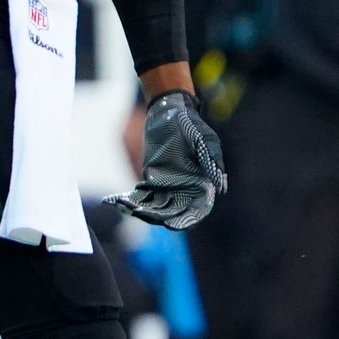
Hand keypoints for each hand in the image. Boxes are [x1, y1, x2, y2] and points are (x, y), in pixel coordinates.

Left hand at [110, 89, 226, 229]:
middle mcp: (185, 190)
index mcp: (202, 185)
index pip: (196, 210)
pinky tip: (119, 201)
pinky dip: (131, 201)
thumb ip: (212, 162)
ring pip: (156, 208)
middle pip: (174, 213)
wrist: (169, 112)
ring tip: (129, 209)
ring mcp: (167, 187)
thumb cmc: (191, 125)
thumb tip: (220, 187)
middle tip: (144, 215)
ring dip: (143, 212)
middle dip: (159, 217)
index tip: (173, 225)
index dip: (186, 220)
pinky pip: (142, 197)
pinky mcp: (151, 181)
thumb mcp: (204, 140)